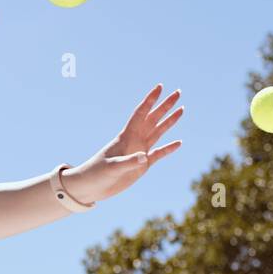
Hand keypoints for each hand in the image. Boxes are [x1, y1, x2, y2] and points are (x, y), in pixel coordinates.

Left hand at [61, 84, 183, 205]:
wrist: (91, 187)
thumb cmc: (97, 173)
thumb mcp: (112, 168)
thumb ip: (128, 162)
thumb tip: (144, 157)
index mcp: (125, 137)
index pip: (140, 113)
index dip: (150, 100)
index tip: (160, 86)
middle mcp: (134, 141)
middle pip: (153, 118)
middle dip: (165, 106)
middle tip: (177, 92)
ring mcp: (139, 152)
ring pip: (157, 132)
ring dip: (169, 121)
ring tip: (181, 109)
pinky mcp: (142, 166)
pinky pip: (158, 154)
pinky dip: (168, 148)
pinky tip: (178, 143)